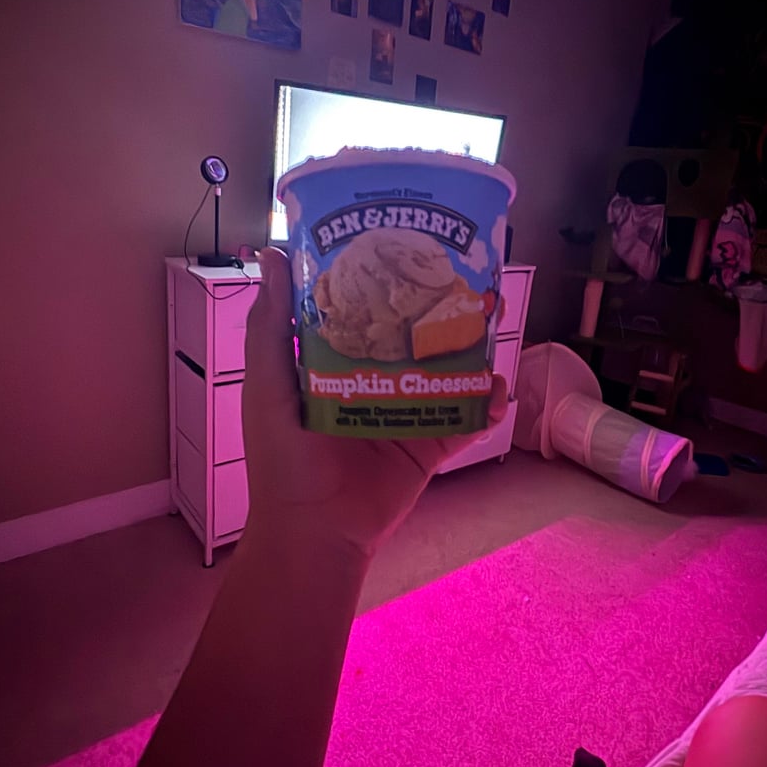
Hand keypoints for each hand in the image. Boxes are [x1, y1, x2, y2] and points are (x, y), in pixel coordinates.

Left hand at [241, 247, 508, 563]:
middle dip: (435, 305)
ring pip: (445, 371)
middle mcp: (373, 382)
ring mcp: (406, 413)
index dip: (378, 277)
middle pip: (411, 335)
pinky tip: (498, 386)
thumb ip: (271, 326)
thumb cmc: (283, 459)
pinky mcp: (430, 446)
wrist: (315, 531)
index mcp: (333, 365)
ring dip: (470, 347)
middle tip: (461, 272)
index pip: (359, 310)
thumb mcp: (268, 385)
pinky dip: (487, 404)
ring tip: (490, 316)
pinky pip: (466, 420)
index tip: (401, 235)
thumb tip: (272, 254)